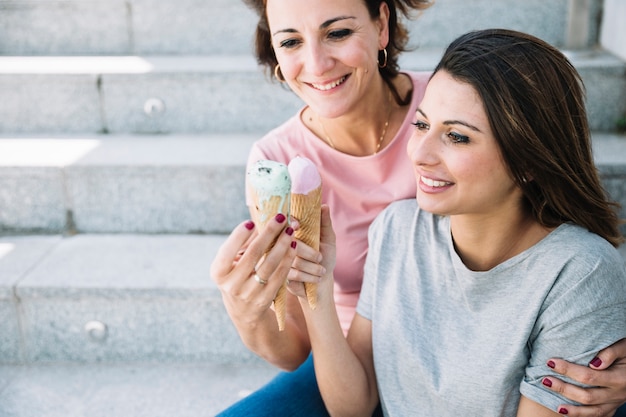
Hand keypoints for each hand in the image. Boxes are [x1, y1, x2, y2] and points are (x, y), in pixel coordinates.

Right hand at [210, 213, 296, 327]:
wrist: (244, 311)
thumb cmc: (238, 277)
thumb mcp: (233, 263)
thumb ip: (244, 244)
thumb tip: (261, 222)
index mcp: (218, 273)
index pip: (227, 252)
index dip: (238, 236)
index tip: (252, 221)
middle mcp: (231, 285)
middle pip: (252, 255)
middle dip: (268, 233)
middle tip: (280, 217)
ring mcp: (248, 294)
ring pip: (269, 265)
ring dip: (282, 245)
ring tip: (290, 230)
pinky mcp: (265, 299)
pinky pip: (279, 276)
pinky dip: (287, 259)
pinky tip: (292, 247)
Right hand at [285, 205, 335, 300]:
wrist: (322, 281)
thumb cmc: (325, 257)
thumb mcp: (328, 239)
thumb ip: (325, 223)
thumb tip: (324, 206)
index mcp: (293, 233)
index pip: (285, 224)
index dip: (289, 224)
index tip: (298, 226)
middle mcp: (283, 245)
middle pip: (291, 244)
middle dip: (311, 253)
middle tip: (320, 258)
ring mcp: (281, 260)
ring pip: (295, 261)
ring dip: (313, 267)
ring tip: (321, 270)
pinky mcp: (281, 275)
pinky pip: (295, 274)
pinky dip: (310, 276)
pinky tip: (317, 278)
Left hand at [542, 338, 625, 415]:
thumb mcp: (623, 347)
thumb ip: (610, 352)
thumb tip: (595, 363)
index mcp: (619, 378)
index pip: (589, 376)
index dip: (568, 370)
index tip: (550, 362)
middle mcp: (617, 393)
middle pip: (587, 396)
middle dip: (563, 389)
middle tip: (545, 380)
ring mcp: (615, 402)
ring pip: (592, 411)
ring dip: (571, 409)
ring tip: (554, 403)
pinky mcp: (613, 407)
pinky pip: (597, 415)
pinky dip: (581, 415)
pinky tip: (566, 413)